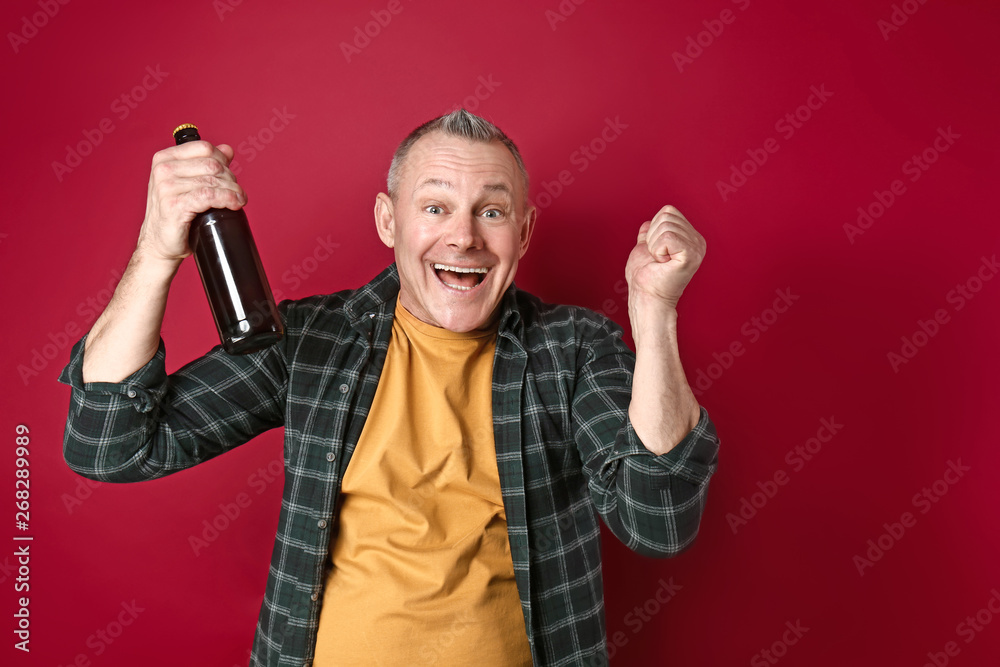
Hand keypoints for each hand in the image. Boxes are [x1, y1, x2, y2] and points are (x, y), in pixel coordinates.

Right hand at [136, 140, 245, 263]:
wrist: (159, 243)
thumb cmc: (174, 214)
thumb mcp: (187, 183)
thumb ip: (205, 164)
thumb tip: (227, 150)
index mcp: (164, 159)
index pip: (204, 148)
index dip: (223, 161)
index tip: (229, 176)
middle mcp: (163, 170)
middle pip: (212, 165)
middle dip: (230, 179)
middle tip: (235, 193)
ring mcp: (167, 187)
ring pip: (213, 181)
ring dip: (233, 191)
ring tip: (239, 200)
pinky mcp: (175, 205)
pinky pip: (209, 196)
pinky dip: (227, 199)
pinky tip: (234, 204)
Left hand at [625, 205, 705, 310]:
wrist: (646, 296)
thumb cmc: (646, 278)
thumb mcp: (644, 250)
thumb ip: (649, 235)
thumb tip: (648, 223)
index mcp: (689, 237)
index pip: (668, 211)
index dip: (653, 229)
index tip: (656, 250)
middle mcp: (697, 241)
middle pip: (667, 216)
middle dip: (652, 237)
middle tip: (657, 257)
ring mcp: (697, 248)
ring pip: (666, 226)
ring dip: (654, 246)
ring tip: (660, 261)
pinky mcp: (691, 255)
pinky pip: (667, 237)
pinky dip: (657, 250)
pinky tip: (663, 263)